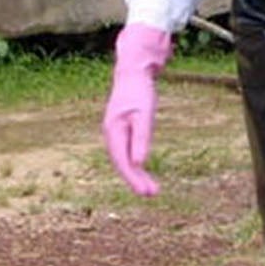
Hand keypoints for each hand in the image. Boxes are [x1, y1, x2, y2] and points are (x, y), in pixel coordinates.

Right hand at [102, 23, 171, 196]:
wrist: (133, 72)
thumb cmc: (139, 92)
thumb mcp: (145, 115)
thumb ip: (142, 138)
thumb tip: (140, 163)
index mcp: (114, 132)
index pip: (122, 162)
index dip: (133, 178)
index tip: (146, 192)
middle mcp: (111, 134)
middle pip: (123, 163)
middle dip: (137, 180)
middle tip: (153, 194)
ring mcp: (116, 132)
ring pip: (124, 158)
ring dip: (137, 174)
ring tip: (151, 189)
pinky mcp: (122, 129)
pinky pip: (127, 151)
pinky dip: (135, 163)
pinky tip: (142, 171)